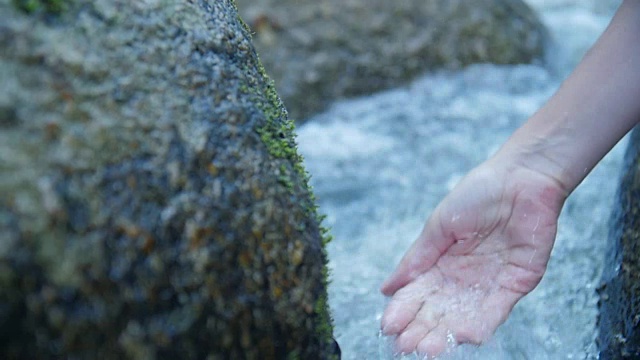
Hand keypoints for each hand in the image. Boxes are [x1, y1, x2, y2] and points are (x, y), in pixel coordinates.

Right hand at [380, 160, 565, 356]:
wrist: (521, 178)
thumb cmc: (478, 193)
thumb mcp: (438, 226)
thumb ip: (416, 258)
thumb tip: (387, 288)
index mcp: (442, 262)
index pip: (418, 293)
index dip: (403, 310)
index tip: (388, 326)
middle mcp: (463, 277)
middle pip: (439, 310)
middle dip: (421, 328)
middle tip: (405, 346)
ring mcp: (490, 282)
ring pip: (464, 316)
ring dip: (446, 334)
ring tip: (428, 348)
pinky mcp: (517, 283)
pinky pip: (497, 309)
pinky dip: (482, 323)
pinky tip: (464, 337)